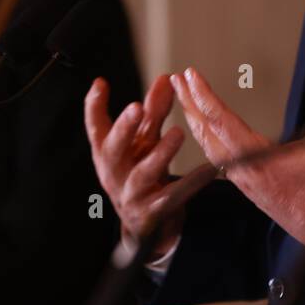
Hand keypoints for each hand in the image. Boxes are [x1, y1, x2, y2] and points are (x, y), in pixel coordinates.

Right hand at [85, 74, 186, 259]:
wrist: (144, 227)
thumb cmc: (141, 173)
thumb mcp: (145, 142)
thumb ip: (153, 112)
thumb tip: (165, 78)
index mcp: (107, 154)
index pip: (95, 128)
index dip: (94, 106)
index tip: (101, 84)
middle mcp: (113, 174)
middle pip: (113, 149)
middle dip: (124, 128)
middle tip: (136, 108)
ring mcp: (131, 195)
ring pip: (143, 173)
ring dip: (160, 153)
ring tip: (177, 133)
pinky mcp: (153, 213)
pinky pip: (173, 196)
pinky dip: (192, 182)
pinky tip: (210, 169)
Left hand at [172, 63, 304, 256]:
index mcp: (254, 156)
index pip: (220, 118)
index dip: (203, 94)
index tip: (189, 75)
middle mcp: (241, 167)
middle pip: (206, 131)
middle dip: (189, 103)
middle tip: (175, 80)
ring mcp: (240, 178)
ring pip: (207, 147)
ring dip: (194, 121)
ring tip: (185, 101)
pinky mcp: (245, 186)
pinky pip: (215, 159)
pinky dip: (205, 140)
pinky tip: (206, 134)